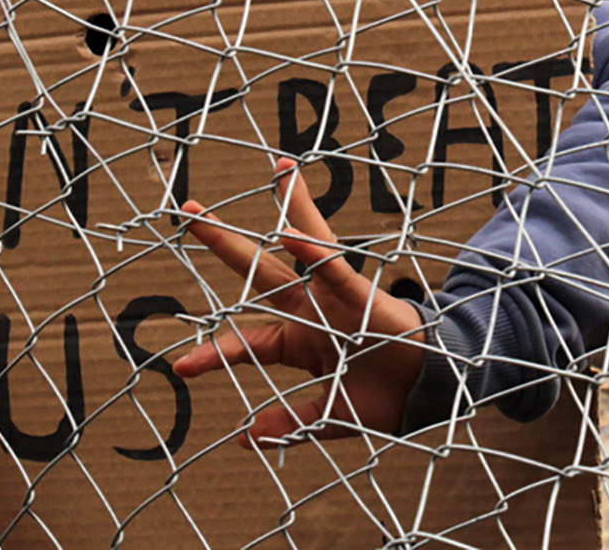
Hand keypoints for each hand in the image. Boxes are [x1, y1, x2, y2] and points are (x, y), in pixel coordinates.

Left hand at [172, 157, 427, 446]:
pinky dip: (314, 253)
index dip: (214, 353)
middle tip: (191, 209)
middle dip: (224, 240)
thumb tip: (247, 438)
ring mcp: (334, 297)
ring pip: (303, 246)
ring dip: (291, 206)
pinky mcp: (361, 296)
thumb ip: (289, 422)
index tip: (181, 366)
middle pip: (258, 268)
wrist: (427, 394)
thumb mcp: (327, 415)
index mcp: (296, 338)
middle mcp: (310, 308)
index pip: (246, 340)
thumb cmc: (380, 397)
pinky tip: (291, 231)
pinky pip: (335, 270)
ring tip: (280, 169)